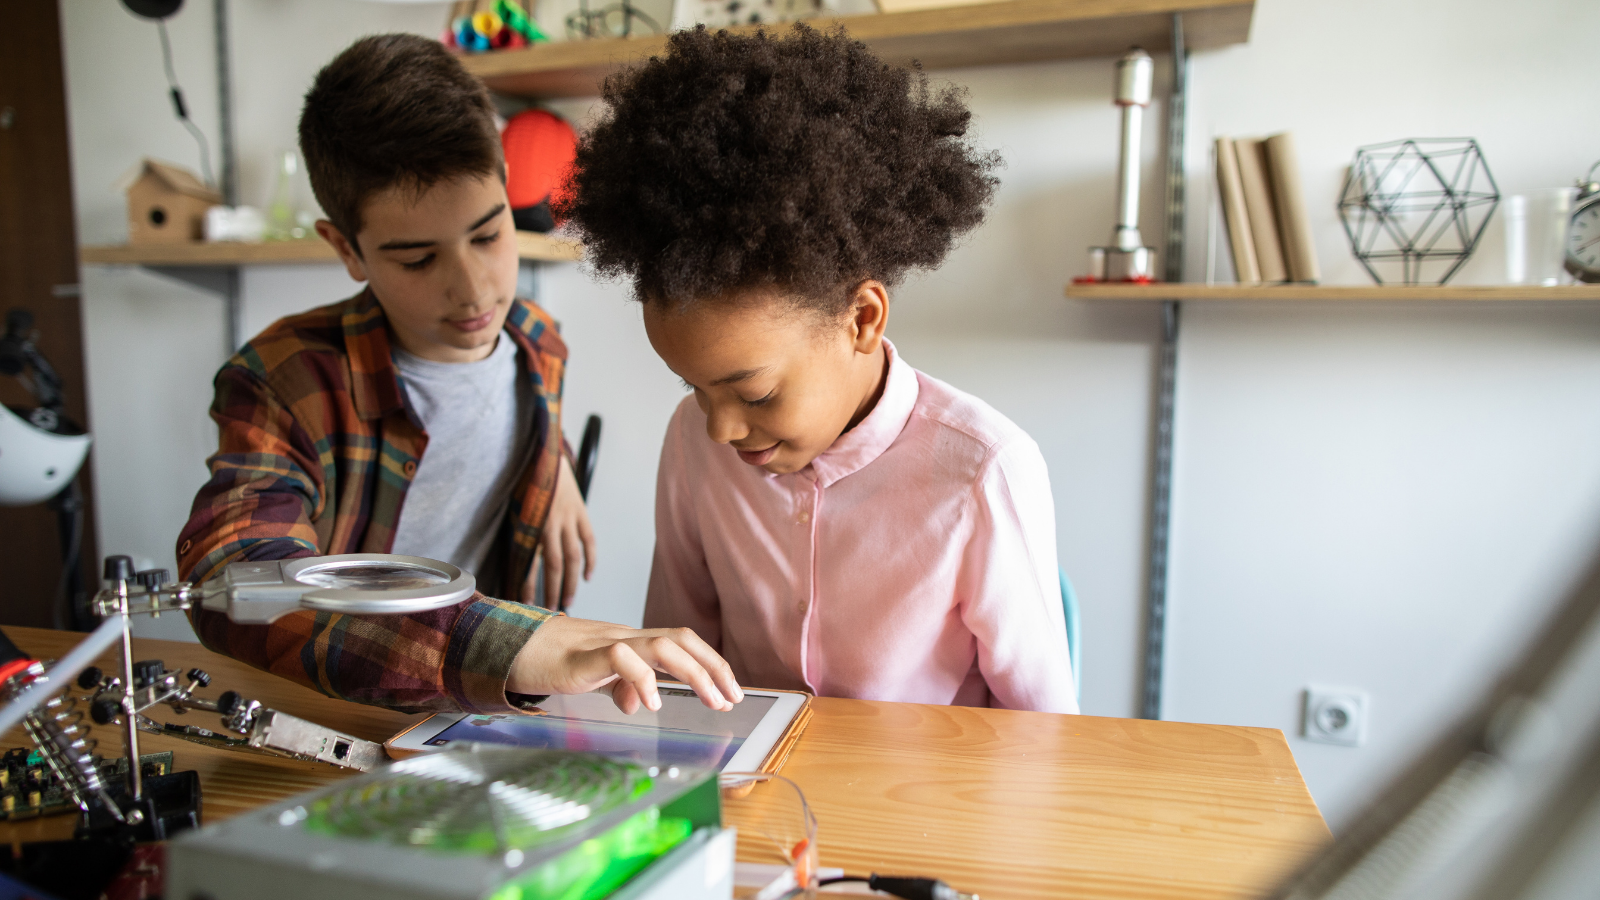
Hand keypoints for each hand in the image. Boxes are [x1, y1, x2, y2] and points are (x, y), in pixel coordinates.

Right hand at [508, 616, 744, 713]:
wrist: (506, 648)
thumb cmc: (550, 662)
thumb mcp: (593, 678)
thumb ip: (619, 687)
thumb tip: (640, 704)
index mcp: (630, 642)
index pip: (681, 642)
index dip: (710, 662)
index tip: (730, 691)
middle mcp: (624, 637)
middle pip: (681, 638)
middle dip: (714, 667)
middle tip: (732, 698)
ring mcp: (603, 644)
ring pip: (661, 644)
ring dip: (693, 673)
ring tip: (710, 701)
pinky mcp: (580, 658)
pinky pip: (620, 657)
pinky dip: (643, 678)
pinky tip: (651, 703)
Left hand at [531, 454, 595, 608]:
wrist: (543, 457)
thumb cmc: (525, 486)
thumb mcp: (515, 511)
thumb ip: (519, 535)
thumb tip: (518, 567)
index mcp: (529, 525)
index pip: (529, 563)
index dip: (528, 586)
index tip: (527, 605)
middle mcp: (549, 524)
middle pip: (554, 565)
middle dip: (553, 590)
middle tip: (552, 610)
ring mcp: (568, 519)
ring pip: (573, 557)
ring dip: (572, 582)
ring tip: (569, 600)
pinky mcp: (581, 513)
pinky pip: (588, 541)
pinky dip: (590, 559)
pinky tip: (587, 576)